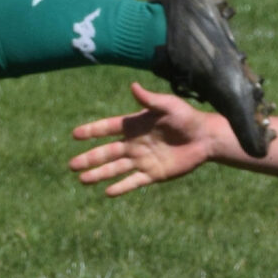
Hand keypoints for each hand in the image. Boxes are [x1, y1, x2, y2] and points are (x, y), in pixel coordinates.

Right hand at [68, 82, 224, 194]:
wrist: (205, 138)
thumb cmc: (187, 117)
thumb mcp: (168, 105)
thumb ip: (149, 99)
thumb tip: (133, 85)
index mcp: (135, 125)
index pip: (108, 128)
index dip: (92, 131)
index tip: (75, 135)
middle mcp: (134, 143)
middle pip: (107, 152)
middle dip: (89, 158)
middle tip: (71, 165)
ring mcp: (142, 160)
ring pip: (115, 168)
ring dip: (99, 174)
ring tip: (82, 179)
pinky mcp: (153, 174)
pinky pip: (133, 182)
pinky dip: (121, 187)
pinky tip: (107, 192)